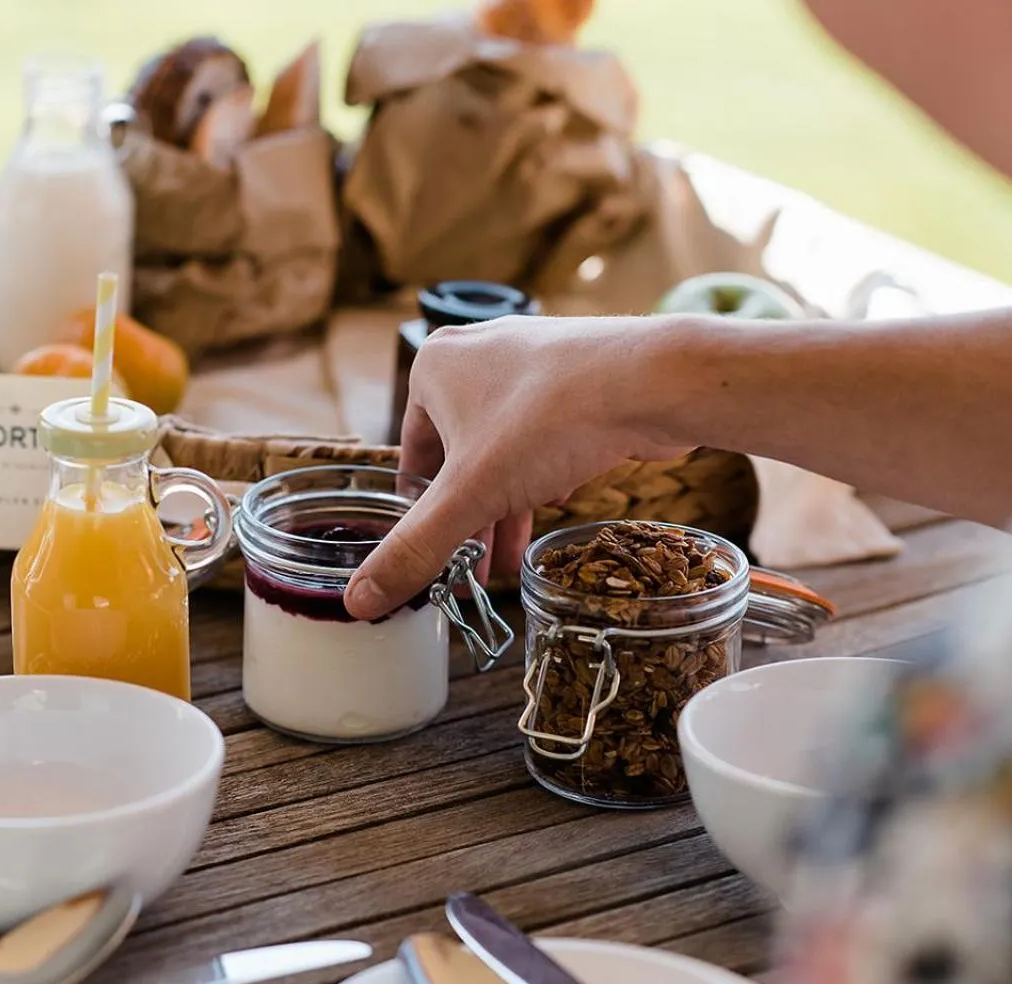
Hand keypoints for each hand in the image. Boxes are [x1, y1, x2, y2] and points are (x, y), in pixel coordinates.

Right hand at [345, 314, 697, 619]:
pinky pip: (544, 433)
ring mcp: (529, 360)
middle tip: (477, 568)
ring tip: (513, 554)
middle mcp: (476, 354)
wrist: (651, 381)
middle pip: (459, 458)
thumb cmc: (550, 421)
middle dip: (470, 518)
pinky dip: (544, 472)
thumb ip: (415, 550)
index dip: (424, 518)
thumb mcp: (470, 498)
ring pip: (504, 449)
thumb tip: (360, 600)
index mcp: (432, 369)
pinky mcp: (575, 373)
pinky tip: (557, 499)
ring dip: (506, 503)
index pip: (411, 459)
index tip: (440, 559)